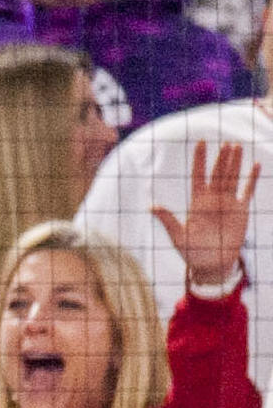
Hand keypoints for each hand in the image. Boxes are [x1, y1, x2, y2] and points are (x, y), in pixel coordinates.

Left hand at [152, 140, 258, 292]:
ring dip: (235, 163)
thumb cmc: (192, 252)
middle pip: (217, 174)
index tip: (201, 142)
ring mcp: (227, 203)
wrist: (212, 265)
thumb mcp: (178, 236)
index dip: (199, 160)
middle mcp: (212, 199)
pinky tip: (255, 165)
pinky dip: (251, 179)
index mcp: (196, 203)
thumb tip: (152, 206)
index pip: (198, 176)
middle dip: (221, 159)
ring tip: (237, 146)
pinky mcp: (241, 210)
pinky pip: (247, 191)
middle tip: (226, 142)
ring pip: (232, 178)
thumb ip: (168, 220)